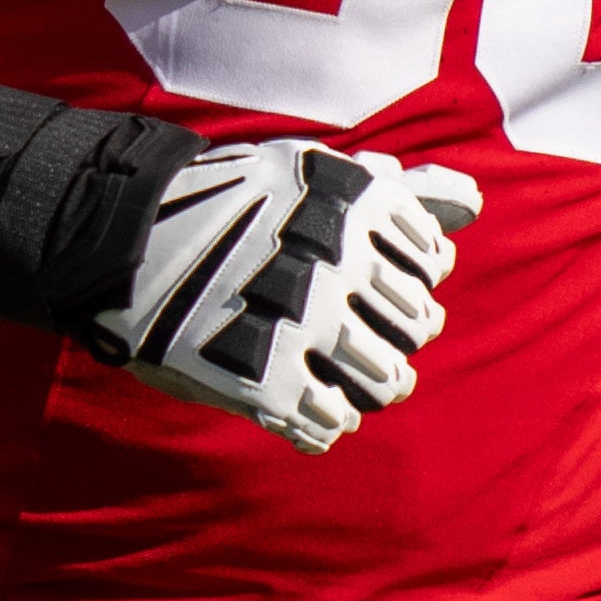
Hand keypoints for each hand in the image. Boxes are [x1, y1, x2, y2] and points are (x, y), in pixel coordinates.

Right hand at [92, 141, 482, 453]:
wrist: (126, 235)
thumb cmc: (236, 205)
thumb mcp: (319, 177)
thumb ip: (403, 192)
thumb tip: (474, 203)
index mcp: (361, 201)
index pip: (431, 263)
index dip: (406, 274)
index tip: (366, 274)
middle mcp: (343, 261)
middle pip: (417, 324)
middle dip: (393, 331)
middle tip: (349, 329)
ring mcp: (307, 324)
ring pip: (387, 381)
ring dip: (369, 383)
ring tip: (340, 376)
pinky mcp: (268, 383)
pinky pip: (330, 423)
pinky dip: (322, 419)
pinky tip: (299, 399)